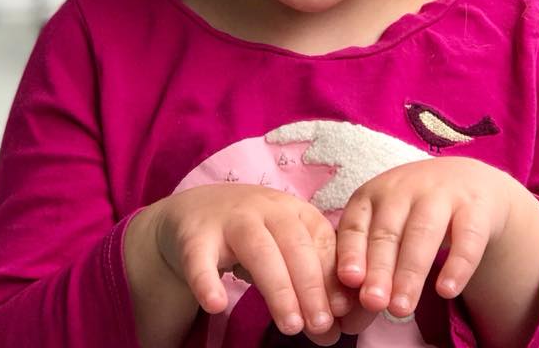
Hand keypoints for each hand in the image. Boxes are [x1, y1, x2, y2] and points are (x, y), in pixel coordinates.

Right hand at [151, 184, 351, 343]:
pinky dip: (207, 281)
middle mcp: (265, 208)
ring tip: (291, 326)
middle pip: (294, 243)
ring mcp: (229, 220)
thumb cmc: (252, 235)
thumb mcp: (283, 250)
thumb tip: (333, 330)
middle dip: (311, 285)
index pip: (321, 240)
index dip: (334, 276)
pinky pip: (201, 258)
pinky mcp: (195, 236)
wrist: (194, 210)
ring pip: (258, 248)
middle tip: (321, 325)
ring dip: (278, 288)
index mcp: (293, 210)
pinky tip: (217, 305)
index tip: (344, 312)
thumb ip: (308, 285)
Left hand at [335, 157, 514, 318]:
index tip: (349, 280)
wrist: (470, 182)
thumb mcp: (389, 222)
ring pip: (423, 232)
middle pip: (388, 231)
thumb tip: (355, 299)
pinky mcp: (476, 207)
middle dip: (379, 268)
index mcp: (375, 192)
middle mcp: (405, 188)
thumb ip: (370, 254)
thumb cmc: (415, 212)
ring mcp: (442, 193)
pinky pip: (467, 237)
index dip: (351, 250)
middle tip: (373, 303)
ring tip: (401, 309)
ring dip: (410, 272)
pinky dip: (456, 265)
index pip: (357, 222)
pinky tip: (446, 291)